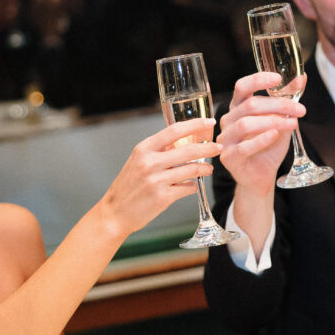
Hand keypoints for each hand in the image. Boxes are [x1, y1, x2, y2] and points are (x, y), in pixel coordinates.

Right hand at [99, 119, 221, 237]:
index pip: (174, 130)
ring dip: (204, 169)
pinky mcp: (163, 197)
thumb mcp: (138, 161)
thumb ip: (158, 151)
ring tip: (208, 169)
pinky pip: (188, 188)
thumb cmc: (128, 186)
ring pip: (192, 169)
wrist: (115, 212)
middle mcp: (150, 162)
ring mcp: (156, 180)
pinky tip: (193, 185)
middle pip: (188, 149)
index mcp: (144, 149)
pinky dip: (193, 186)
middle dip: (208, 148)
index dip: (195, 125)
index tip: (208, 122)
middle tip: (218, 147)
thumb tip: (182, 143)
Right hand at [218, 72, 305, 198]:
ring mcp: (226, 139)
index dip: (258, 80)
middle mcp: (228, 120)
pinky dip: (261, 139)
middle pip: (250, 105)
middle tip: (300, 110)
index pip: (242, 87)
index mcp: (238, 107)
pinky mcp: (229, 158)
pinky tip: (275, 135)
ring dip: (273, 121)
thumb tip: (301, 77)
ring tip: (293, 124)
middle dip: (279, 105)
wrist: (262, 175)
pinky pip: (244, 146)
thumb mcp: (281, 119)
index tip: (278, 78)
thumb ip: (287, 99)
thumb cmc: (269, 145)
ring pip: (246, 124)